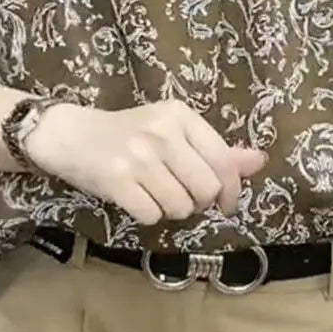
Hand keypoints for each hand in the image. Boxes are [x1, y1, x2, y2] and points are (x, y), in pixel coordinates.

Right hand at [26, 100, 266, 224]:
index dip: (230, 191)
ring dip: (172, 210)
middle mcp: (163, 132)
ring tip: (155, 193)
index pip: (224, 162)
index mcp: (181, 115)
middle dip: (198, 202)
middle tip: (181, 196)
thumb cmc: (128, 134)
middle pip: (205, 189)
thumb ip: (215, 148)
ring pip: (180, 206)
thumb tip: (259, 161)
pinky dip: (148, 215)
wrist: (72, 135)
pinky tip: (137, 198)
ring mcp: (139, 156)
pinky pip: (152, 216)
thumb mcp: (173, 131)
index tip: (224, 204)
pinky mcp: (118, 180)